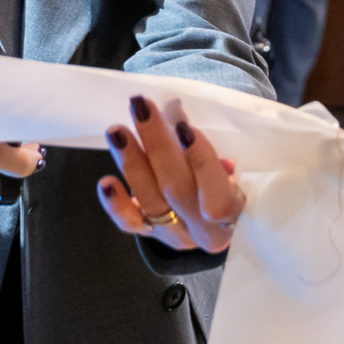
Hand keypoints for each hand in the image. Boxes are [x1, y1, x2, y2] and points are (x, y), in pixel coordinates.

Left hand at [97, 95, 245, 252]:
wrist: (219, 218)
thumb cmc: (232, 182)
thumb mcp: (239, 169)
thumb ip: (213, 149)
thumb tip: (178, 117)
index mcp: (236, 213)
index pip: (218, 198)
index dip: (202, 163)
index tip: (184, 128)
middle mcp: (205, 230)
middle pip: (177, 189)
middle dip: (158, 146)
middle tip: (142, 109)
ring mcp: (176, 234)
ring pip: (150, 200)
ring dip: (132, 163)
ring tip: (117, 132)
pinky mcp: (152, 234)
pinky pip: (132, 224)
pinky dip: (116, 205)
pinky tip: (105, 182)